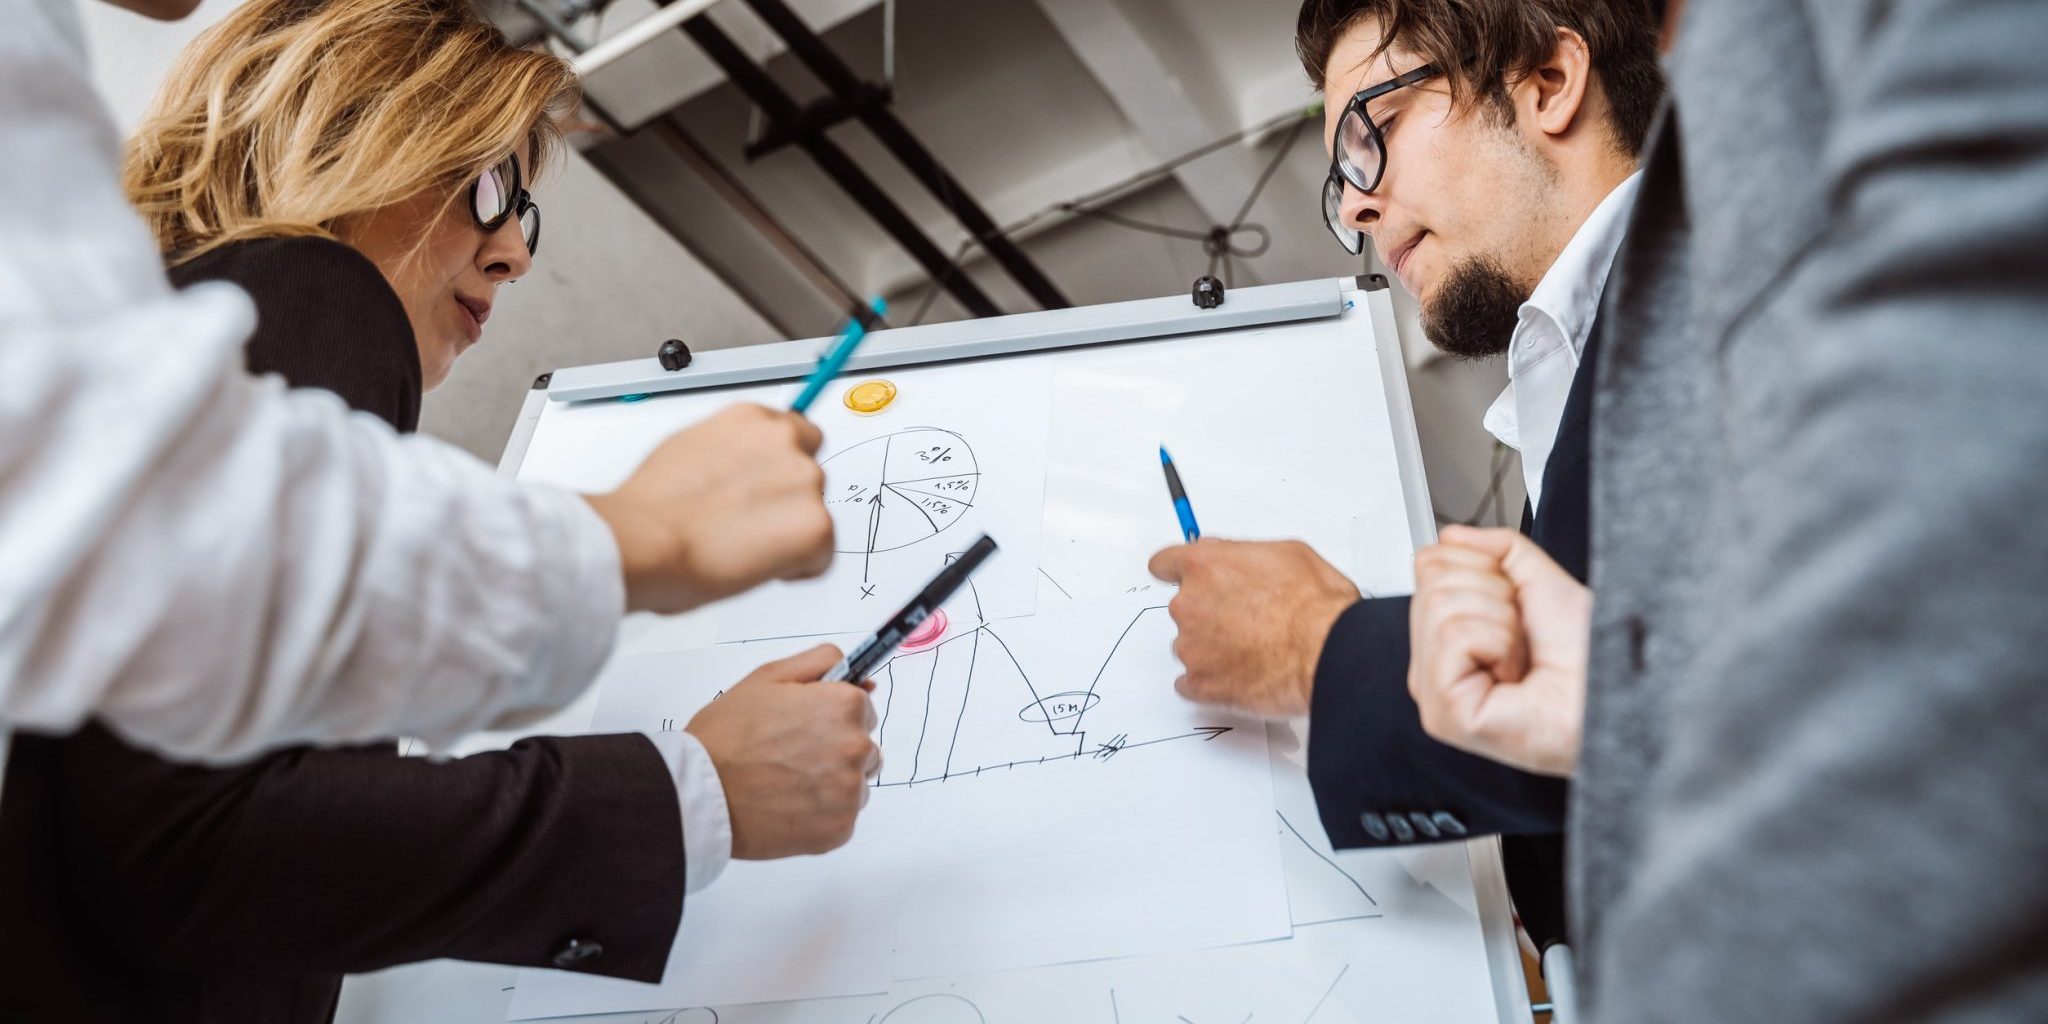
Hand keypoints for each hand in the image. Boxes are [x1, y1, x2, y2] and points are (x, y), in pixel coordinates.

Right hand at [585, 404, 832, 613]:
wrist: (644, 541)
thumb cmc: (650, 509)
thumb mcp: (686, 452)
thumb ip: (726, 454)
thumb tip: (734, 471)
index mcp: (751, 419)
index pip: (795, 435)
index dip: (779, 469)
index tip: (768, 488)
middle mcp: (784, 441)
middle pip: (810, 474)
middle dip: (787, 503)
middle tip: (748, 528)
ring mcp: (805, 481)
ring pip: (816, 514)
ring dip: (790, 534)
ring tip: (742, 550)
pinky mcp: (817, 525)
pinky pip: (823, 555)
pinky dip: (799, 569)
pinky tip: (758, 568)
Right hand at [686, 645, 879, 859]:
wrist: (699, 793)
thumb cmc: (727, 734)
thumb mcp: (769, 677)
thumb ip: (820, 662)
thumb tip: (864, 679)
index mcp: (844, 706)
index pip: (863, 708)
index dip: (832, 716)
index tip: (806, 727)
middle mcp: (856, 748)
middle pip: (864, 748)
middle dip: (836, 750)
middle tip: (791, 756)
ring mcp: (850, 793)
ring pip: (856, 785)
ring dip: (831, 785)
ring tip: (787, 783)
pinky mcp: (839, 830)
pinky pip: (842, 818)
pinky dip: (820, 816)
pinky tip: (787, 806)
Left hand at [1147, 540, 1360, 716]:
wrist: (1327, 651)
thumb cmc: (1315, 605)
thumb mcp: (1287, 553)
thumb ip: (1243, 553)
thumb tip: (1232, 557)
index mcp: (1205, 566)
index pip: (1164, 563)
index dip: (1176, 572)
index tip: (1182, 578)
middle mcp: (1189, 605)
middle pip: (1183, 607)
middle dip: (1209, 613)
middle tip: (1247, 620)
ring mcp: (1191, 647)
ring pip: (1189, 646)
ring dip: (1212, 648)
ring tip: (1252, 650)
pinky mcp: (1200, 684)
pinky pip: (1189, 684)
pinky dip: (1209, 682)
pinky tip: (1237, 677)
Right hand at [1408, 526, 1588, 776]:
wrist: (1616, 692)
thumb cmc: (1589, 655)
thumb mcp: (1539, 580)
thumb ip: (1495, 549)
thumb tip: (1452, 535)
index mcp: (1447, 638)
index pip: (1428, 566)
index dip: (1479, 568)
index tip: (1512, 602)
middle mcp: (1434, 666)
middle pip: (1432, 582)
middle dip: (1492, 593)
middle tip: (1520, 633)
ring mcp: (1434, 694)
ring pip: (1442, 606)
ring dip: (1501, 622)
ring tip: (1520, 656)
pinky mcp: (1446, 713)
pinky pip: (1454, 635)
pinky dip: (1499, 642)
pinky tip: (1513, 674)